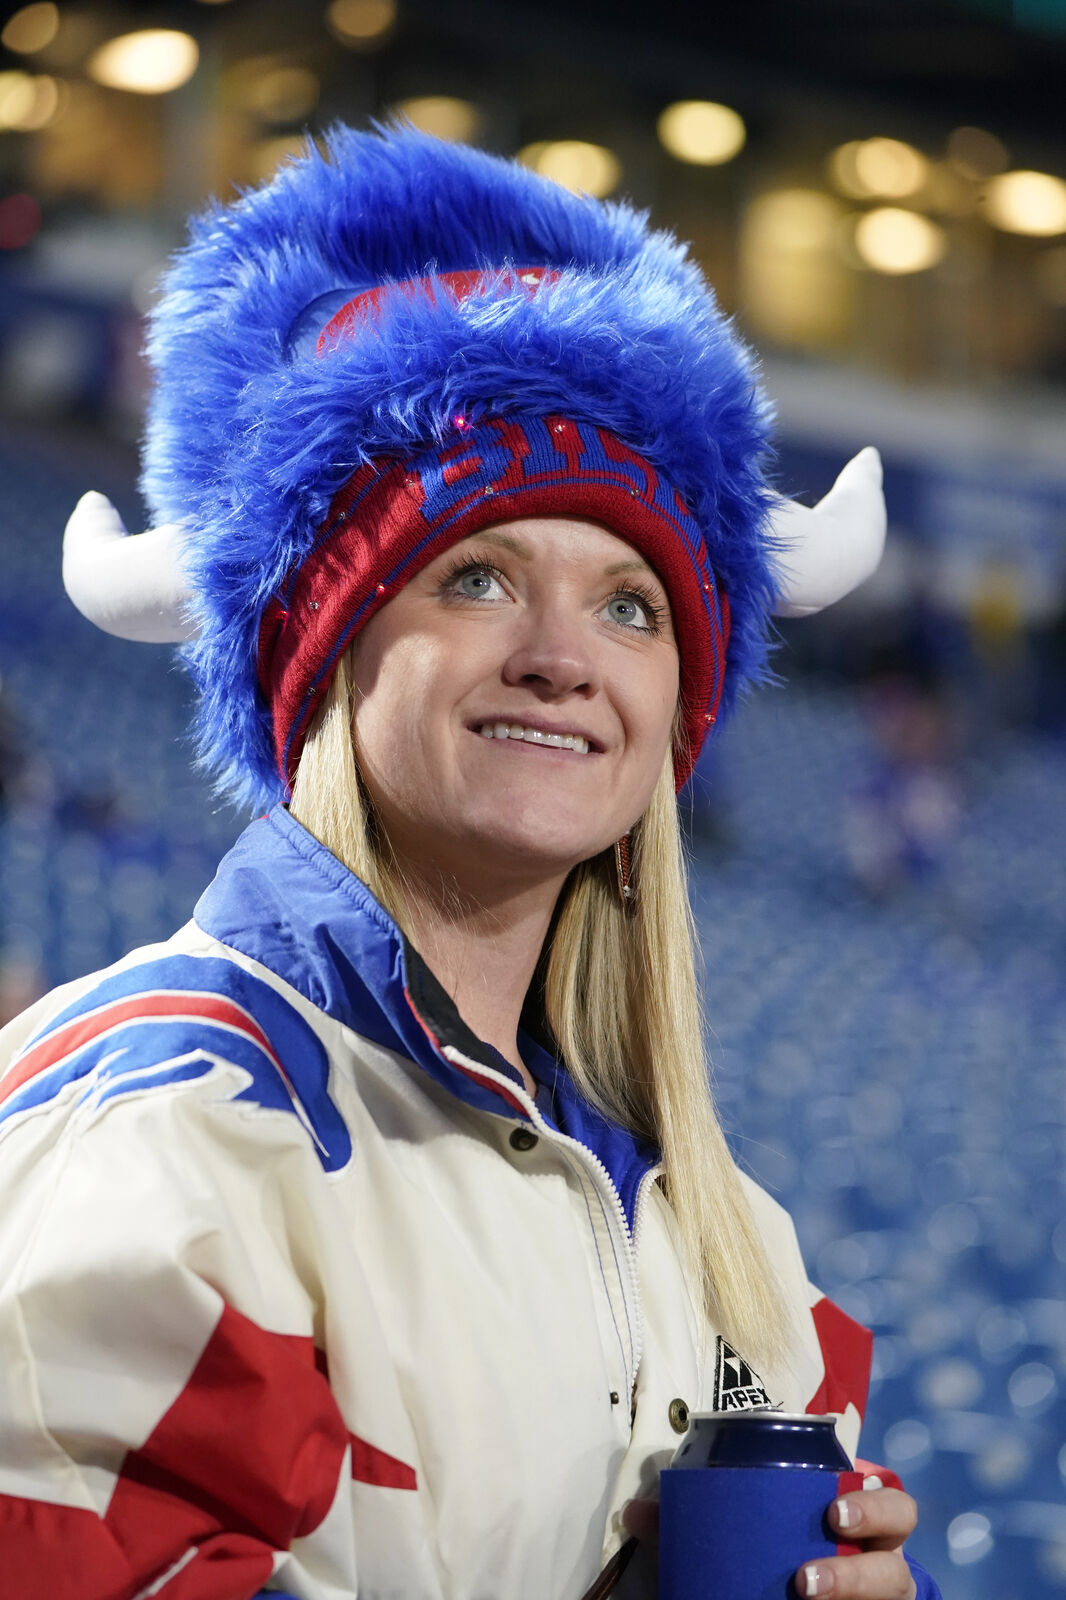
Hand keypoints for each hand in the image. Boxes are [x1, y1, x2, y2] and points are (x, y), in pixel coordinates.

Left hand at [621, 1481, 918, 1599]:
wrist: (811, 1595)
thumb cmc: (788, 1545)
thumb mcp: (759, 1526)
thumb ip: (699, 1518)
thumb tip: (633, 1512)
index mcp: (866, 1525)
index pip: (896, 1507)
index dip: (875, 1507)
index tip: (830, 1511)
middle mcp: (884, 1566)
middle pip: (897, 1566)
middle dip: (857, 1572)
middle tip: (805, 1578)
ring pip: (891, 1596)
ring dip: (852, 1594)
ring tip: (804, 1594)